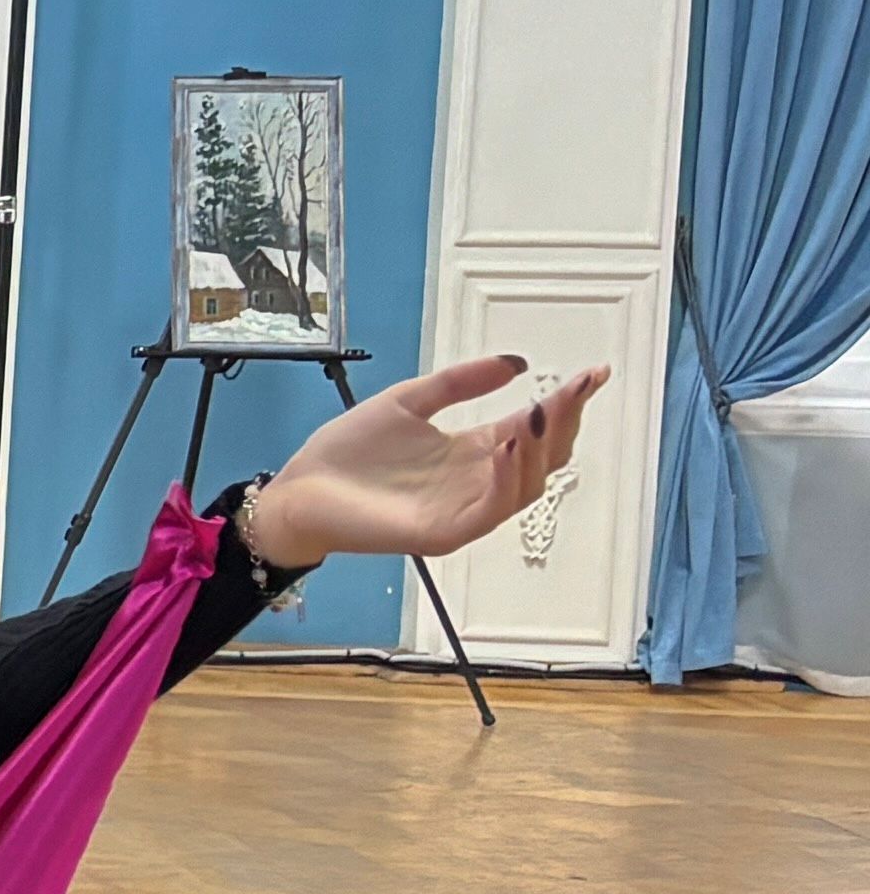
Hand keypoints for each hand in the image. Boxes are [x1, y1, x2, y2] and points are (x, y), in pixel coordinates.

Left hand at [243, 355, 603, 567]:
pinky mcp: (443, 532)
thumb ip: (459, 382)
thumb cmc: (348, 451)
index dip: (566, 402)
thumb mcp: (408, 401)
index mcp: (473, 450)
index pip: (535, 427)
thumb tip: (516, 361)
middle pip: (544, 457)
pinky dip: (507, 480)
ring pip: (526, 486)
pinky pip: (490, 510)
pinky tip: (509, 446)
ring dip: (540, 450)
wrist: (299, 488)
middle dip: (564, 423)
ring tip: (540, 414)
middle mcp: (478, 480)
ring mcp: (464, 509)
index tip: (593, 373)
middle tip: (573, 390)